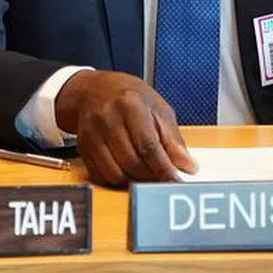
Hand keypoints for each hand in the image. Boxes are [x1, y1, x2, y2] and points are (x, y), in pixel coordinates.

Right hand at [54, 70, 196, 186]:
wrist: (93, 91)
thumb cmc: (129, 97)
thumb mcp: (157, 108)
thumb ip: (173, 138)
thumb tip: (188, 165)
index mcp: (130, 104)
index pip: (148, 145)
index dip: (164, 168)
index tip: (176, 181)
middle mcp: (108, 119)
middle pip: (132, 162)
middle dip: (152, 177)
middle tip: (164, 179)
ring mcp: (92, 135)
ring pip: (116, 174)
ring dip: (135, 181)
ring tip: (148, 174)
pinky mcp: (83, 149)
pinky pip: (102, 176)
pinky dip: (118, 180)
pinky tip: (129, 171)